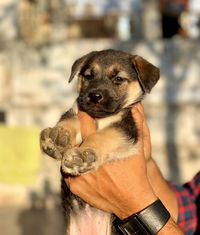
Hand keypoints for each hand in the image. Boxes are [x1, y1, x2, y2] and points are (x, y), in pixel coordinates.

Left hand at [65, 104, 156, 218]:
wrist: (132, 201)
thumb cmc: (135, 172)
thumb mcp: (138, 148)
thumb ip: (136, 124)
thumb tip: (135, 106)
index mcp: (98, 147)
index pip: (86, 124)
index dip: (83, 115)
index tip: (81, 108)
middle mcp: (85, 160)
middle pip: (73, 141)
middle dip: (74, 134)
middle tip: (75, 130)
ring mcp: (78, 174)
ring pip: (68, 156)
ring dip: (73, 151)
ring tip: (79, 148)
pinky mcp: (75, 187)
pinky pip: (68, 171)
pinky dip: (72, 166)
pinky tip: (80, 163)